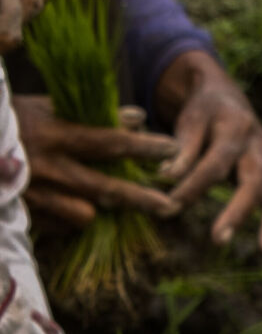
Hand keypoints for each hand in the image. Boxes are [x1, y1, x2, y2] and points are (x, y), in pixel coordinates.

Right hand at [12, 92, 176, 227]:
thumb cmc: (6, 120)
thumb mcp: (43, 107)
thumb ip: (90, 112)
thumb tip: (137, 116)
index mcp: (52, 134)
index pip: (108, 141)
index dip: (143, 147)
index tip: (173, 149)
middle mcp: (48, 168)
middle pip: (107, 188)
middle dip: (142, 198)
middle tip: (172, 206)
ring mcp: (36, 196)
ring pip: (86, 214)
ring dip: (96, 207)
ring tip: (97, 197)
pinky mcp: (27, 216)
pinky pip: (62, 226)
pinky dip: (70, 218)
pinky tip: (66, 206)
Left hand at [154, 49, 261, 259]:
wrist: (229, 99)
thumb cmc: (204, 112)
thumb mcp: (190, 120)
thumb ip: (182, 149)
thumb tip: (167, 176)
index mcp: (236, 127)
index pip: (215, 162)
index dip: (193, 184)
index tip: (172, 205)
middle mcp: (259, 146)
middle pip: (252, 182)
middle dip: (236, 212)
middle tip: (218, 239)